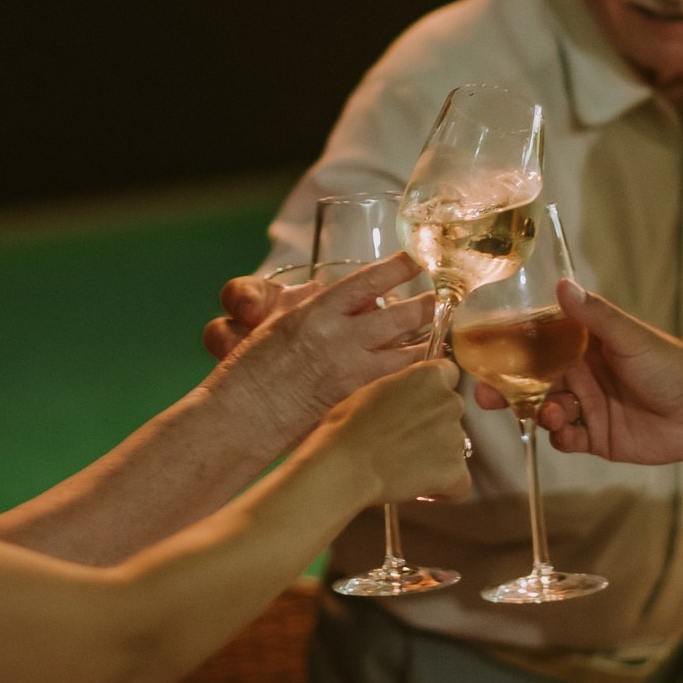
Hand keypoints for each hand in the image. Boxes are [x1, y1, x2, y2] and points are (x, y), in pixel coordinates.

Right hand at [205, 253, 435, 442]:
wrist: (241, 420)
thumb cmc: (250, 373)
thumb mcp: (274, 323)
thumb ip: (301, 302)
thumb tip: (321, 288)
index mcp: (318, 312)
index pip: (370, 280)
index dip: (398, 268)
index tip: (413, 262)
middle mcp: (341, 339)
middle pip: (403, 315)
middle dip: (426, 306)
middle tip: (438, 301)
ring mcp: (353, 374)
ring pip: (411, 354)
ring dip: (429, 344)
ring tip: (441, 338)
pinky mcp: (360, 403)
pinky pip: (399, 385)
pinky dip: (414, 377)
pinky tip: (423, 377)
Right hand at [319, 360, 470, 504]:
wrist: (345, 464)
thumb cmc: (348, 426)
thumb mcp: (375, 389)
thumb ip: (403, 388)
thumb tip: (409, 397)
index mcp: (431, 376)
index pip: (449, 376)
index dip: (432, 394)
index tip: (417, 407)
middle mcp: (451, 402)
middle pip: (452, 413)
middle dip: (435, 426)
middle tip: (406, 441)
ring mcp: (456, 438)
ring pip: (455, 448)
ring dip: (437, 456)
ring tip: (406, 467)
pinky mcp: (455, 472)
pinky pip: (460, 483)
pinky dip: (445, 488)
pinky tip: (422, 488)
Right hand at [483, 280, 682, 464]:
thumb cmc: (669, 364)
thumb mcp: (629, 336)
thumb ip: (595, 315)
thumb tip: (562, 285)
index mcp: (584, 346)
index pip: (537, 345)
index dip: (508, 350)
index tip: (482, 355)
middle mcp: (580, 375)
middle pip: (531, 382)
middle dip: (506, 389)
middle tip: (486, 396)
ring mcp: (587, 407)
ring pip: (544, 411)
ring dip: (539, 413)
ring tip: (552, 414)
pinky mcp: (597, 437)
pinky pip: (565, 439)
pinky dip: (559, 437)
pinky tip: (565, 433)